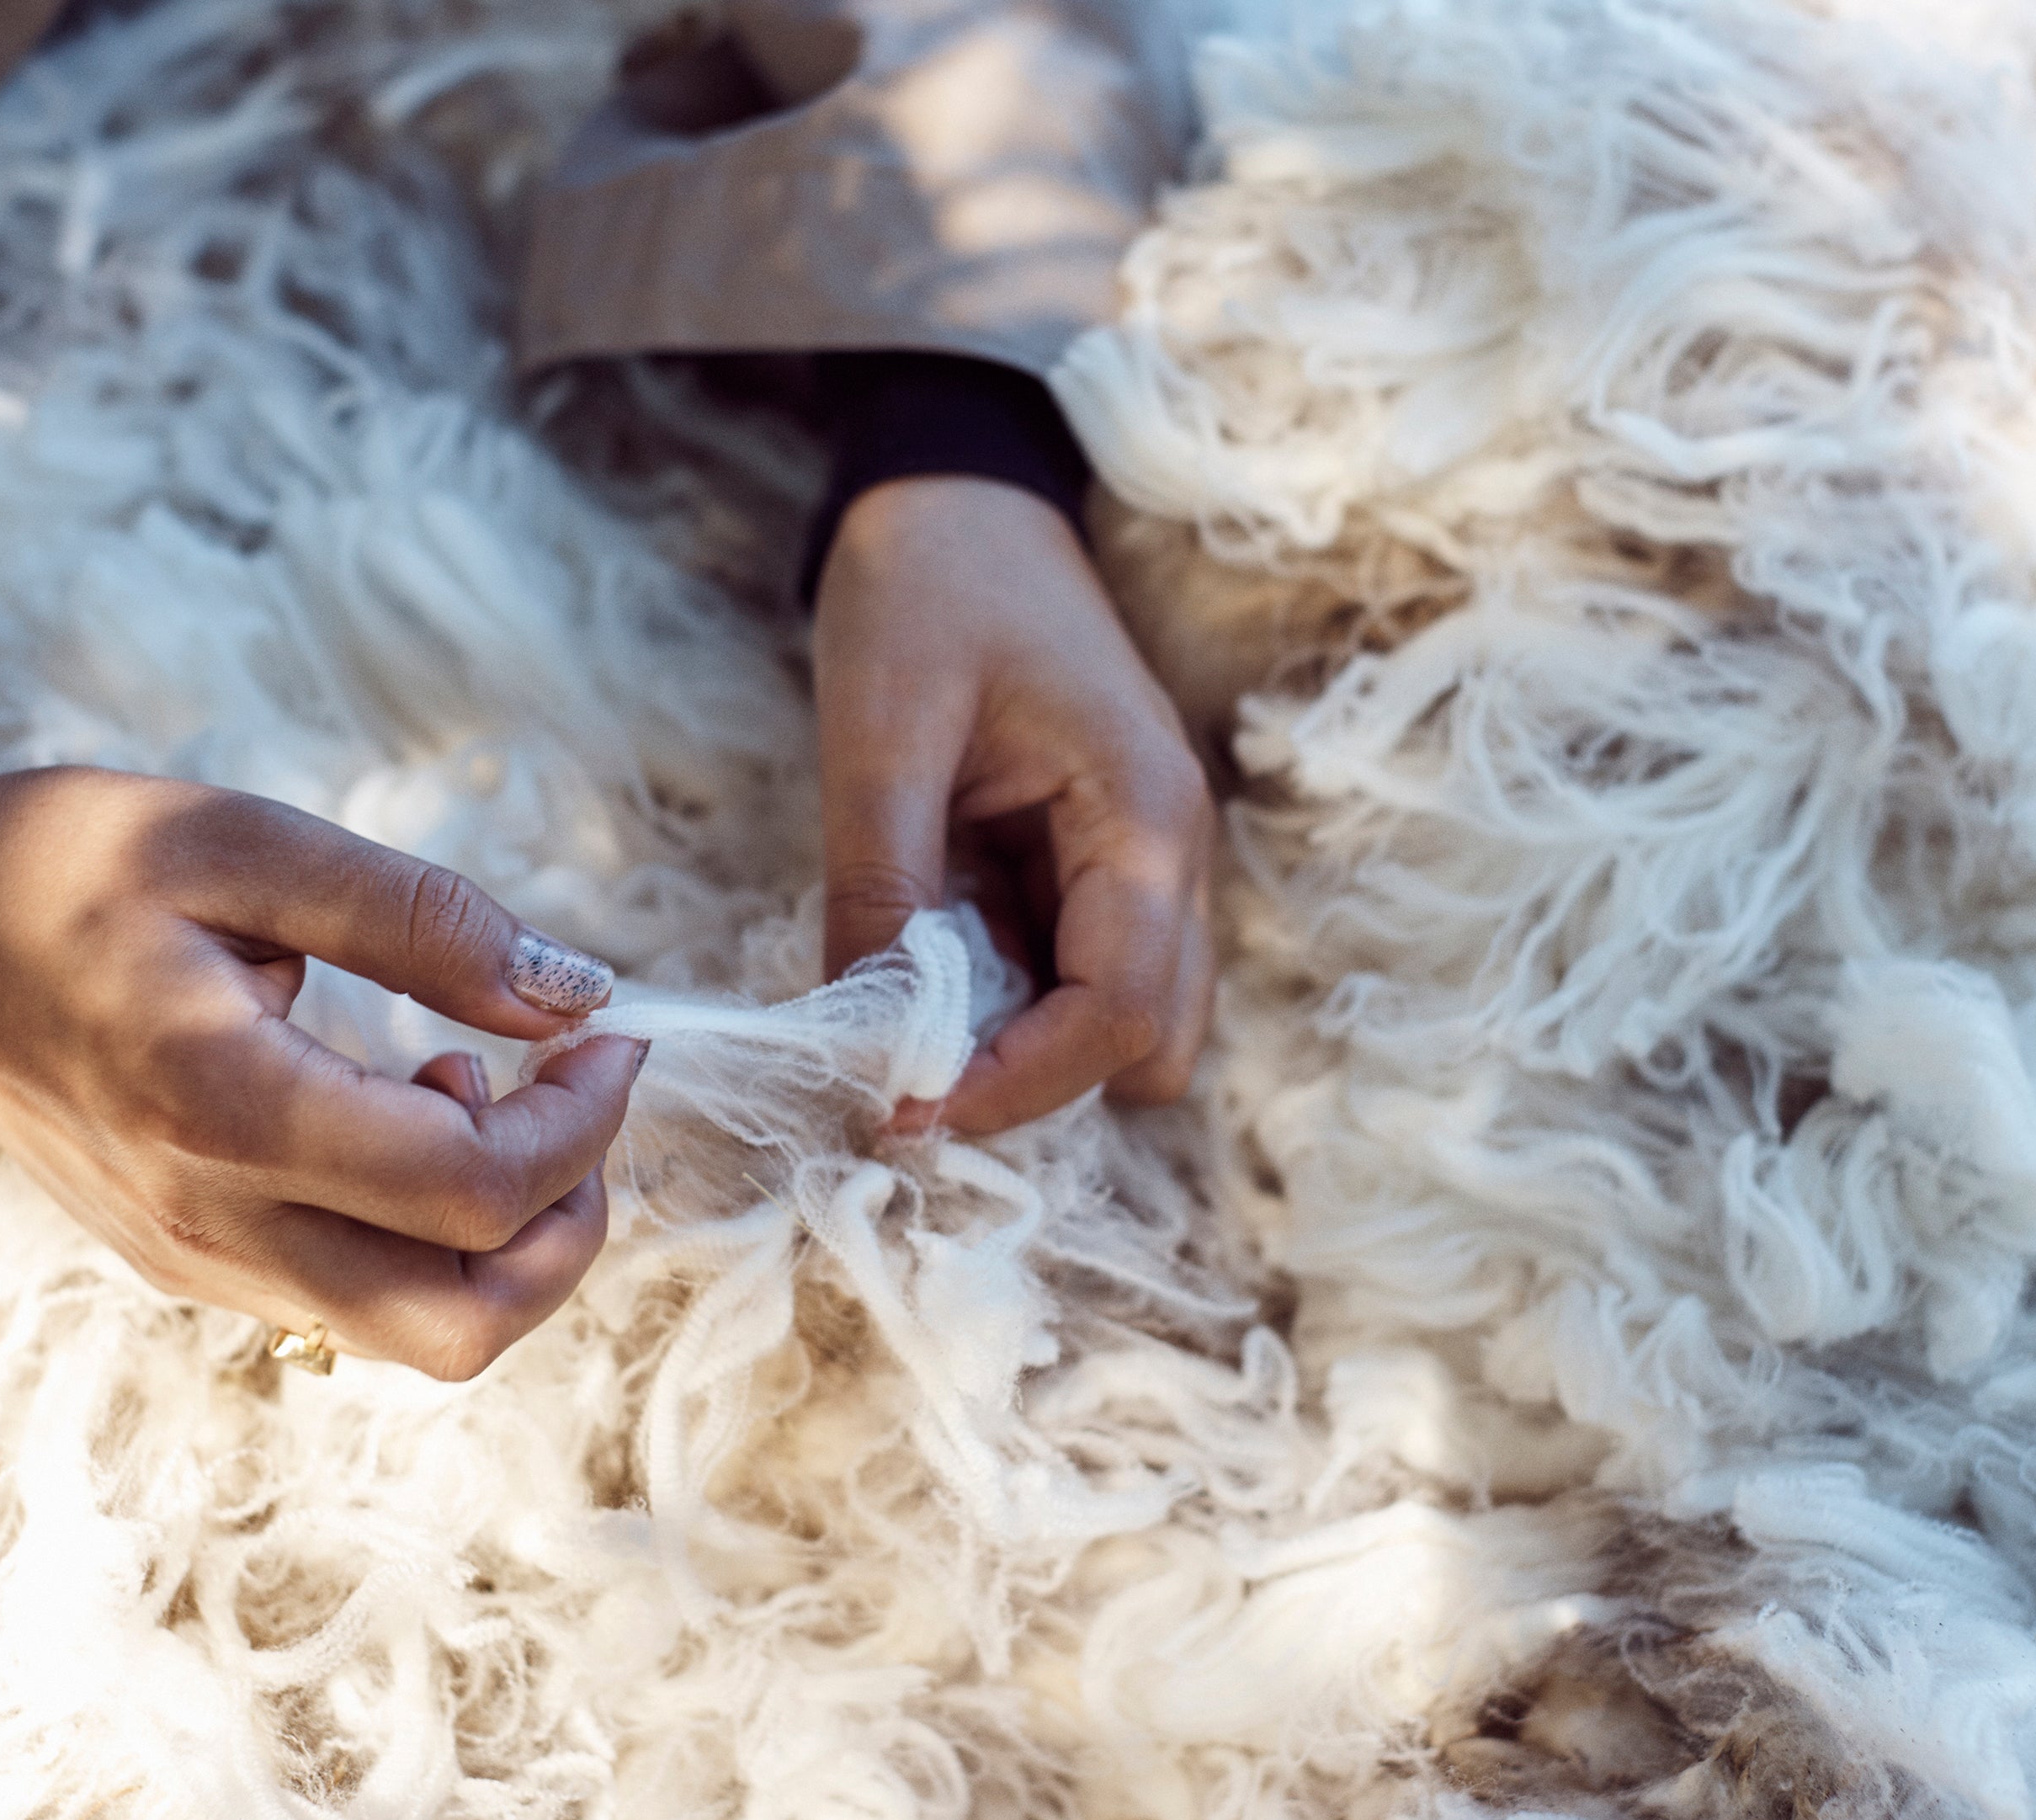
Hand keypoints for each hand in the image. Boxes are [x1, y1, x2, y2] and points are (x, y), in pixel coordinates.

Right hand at [0, 767, 639, 1380]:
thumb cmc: (66, 864)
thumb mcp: (245, 839)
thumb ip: (420, 919)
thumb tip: (575, 995)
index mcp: (222, 1107)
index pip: (471, 1187)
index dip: (583, 1124)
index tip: (609, 1037)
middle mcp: (208, 1220)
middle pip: (463, 1322)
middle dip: (568, 1224)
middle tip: (572, 1096)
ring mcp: (195, 1260)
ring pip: (416, 1334)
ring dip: (499, 1238)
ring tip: (467, 1088)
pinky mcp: (189, 1264)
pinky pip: (355, 1302)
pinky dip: (427, 1236)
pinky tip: (402, 1111)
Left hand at [814, 476, 1213, 1134]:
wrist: (954, 493)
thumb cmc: (927, 586)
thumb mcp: (882, 732)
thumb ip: (881, 888)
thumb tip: (865, 1037)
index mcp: (1146, 816)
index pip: (1119, 1013)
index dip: (1019, 1085)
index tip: (904, 1108)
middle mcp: (1170, 855)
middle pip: (1146, 1044)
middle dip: (1033, 1081)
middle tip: (904, 1074)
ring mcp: (1139, 863)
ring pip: (1117, 1022)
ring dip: (1019, 1046)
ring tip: (904, 1018)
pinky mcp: (1089, 864)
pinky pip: (1066, 972)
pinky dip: (1002, 1001)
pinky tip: (917, 970)